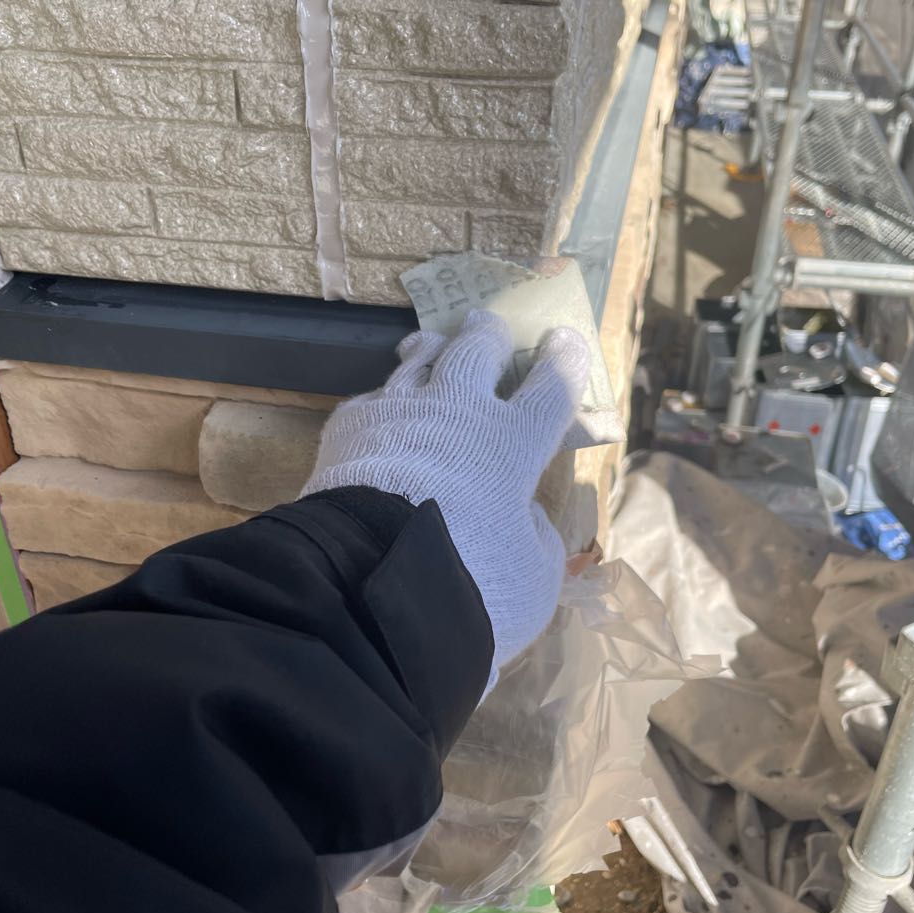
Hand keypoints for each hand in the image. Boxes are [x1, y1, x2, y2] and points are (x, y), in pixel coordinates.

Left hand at [303, 310, 589, 693]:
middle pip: (477, 352)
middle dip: (487, 335)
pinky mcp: (349, 426)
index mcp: (512, 445)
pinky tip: (380, 409)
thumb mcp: (533, 578)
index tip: (564, 339)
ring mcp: (398, 413)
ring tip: (431, 343)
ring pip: (419, 360)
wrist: (369, 583)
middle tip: (486, 324)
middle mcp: (457, 415)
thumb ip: (536, 538)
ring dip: (431, 348)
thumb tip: (525, 516)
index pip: (550, 388)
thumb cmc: (470, 586)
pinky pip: (373, 399)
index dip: (563, 361)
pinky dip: (384, 401)